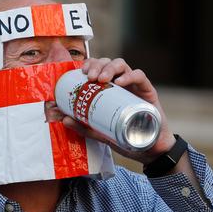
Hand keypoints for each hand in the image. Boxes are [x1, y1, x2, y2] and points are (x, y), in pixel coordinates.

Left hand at [57, 57, 176, 164]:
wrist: (148, 148)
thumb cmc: (124, 136)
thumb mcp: (100, 132)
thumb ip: (83, 126)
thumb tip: (64, 119)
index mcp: (107, 88)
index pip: (97, 68)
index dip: (89, 65)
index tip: (81, 72)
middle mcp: (119, 83)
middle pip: (107, 62)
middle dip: (97, 65)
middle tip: (91, 77)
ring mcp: (133, 85)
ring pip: (121, 64)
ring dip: (110, 67)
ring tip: (102, 79)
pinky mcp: (147, 89)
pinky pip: (139, 75)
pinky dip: (129, 75)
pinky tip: (120, 82)